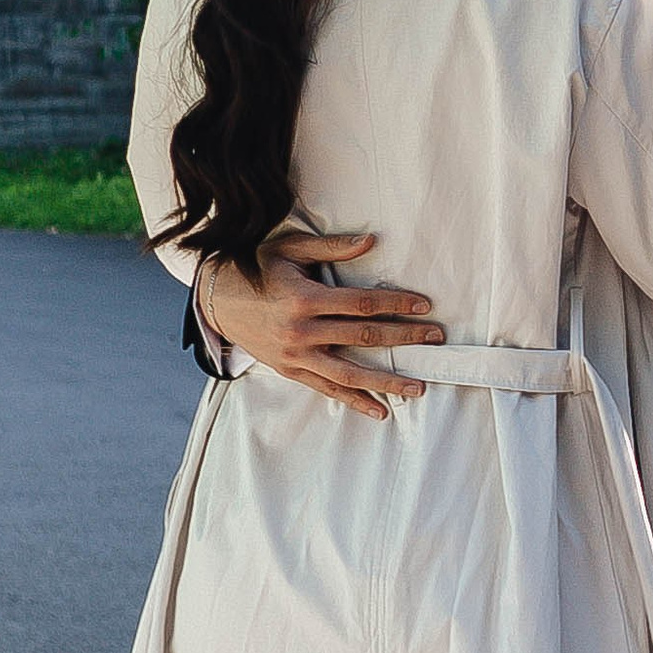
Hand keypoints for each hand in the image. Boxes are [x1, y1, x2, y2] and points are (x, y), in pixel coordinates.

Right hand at [198, 228, 444, 419]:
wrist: (217, 299)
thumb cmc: (257, 267)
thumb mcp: (290, 249)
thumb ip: (332, 249)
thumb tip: (371, 242)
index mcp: (304, 299)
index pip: (361, 304)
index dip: (395, 304)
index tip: (423, 306)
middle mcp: (301, 332)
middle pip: (363, 338)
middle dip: (404, 338)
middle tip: (436, 339)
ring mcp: (296, 356)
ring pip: (350, 374)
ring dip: (387, 381)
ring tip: (418, 387)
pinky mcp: (291, 371)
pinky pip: (327, 389)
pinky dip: (355, 401)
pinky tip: (380, 410)